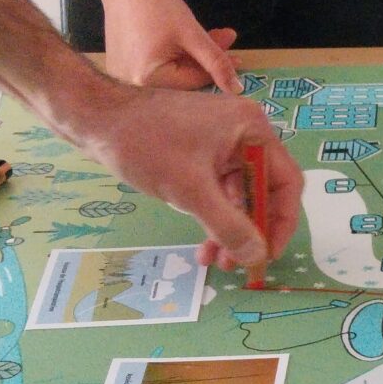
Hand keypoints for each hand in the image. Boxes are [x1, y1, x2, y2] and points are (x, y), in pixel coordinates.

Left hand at [72, 80, 302, 269]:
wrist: (96, 119)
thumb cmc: (147, 144)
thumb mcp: (191, 190)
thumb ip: (228, 225)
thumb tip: (257, 256)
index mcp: (252, 131)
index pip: (286, 182)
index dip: (282, 221)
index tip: (268, 253)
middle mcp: (243, 135)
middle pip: (263, 191)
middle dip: (251, 230)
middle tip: (237, 264)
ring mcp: (220, 144)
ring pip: (238, 196)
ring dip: (229, 229)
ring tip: (214, 261)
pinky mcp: (199, 154)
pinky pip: (217, 191)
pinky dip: (212, 217)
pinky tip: (202, 244)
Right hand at [96, 0, 240, 92]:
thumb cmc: (157, 8)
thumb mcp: (192, 34)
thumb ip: (216, 61)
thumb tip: (237, 89)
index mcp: (148, 80)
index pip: (193, 81)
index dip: (218, 70)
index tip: (239, 61)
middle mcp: (133, 85)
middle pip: (181, 78)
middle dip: (205, 60)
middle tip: (224, 42)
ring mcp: (125, 77)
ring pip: (171, 72)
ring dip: (192, 56)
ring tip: (209, 36)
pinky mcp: (123, 67)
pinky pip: (156, 67)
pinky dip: (174, 55)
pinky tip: (186, 41)